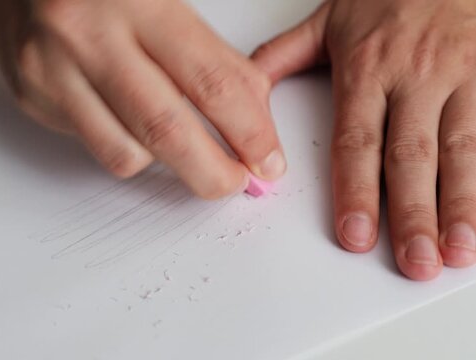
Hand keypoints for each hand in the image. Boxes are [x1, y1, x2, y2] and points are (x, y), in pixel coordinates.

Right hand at [0, 0, 286, 198]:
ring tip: (177, 144)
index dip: (249, 131)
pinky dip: (125, 144)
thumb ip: (213, 58)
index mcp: (139, 1)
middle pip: (165, 129)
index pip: (210, 80)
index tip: (267, 161)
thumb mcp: (165, 3)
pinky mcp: (34, 97)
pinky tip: (126, 120)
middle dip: (211, 172)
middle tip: (233, 184)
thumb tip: (254, 120)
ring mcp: (55, 69)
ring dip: (165, 162)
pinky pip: (96, 145)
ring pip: (126, 152)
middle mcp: (91, 34)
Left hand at [253, 0, 475, 279]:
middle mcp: (415, 77)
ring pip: (462, 149)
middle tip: (414, 262)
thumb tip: (242, 89)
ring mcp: (463, 78)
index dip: (356, 191)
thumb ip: (283, 56)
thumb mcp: (328, 20)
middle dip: (413, 214)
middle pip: (411, 155)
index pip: (358, 140)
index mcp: (368, 69)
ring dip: (461, 205)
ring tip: (456, 252)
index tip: (355, 234)